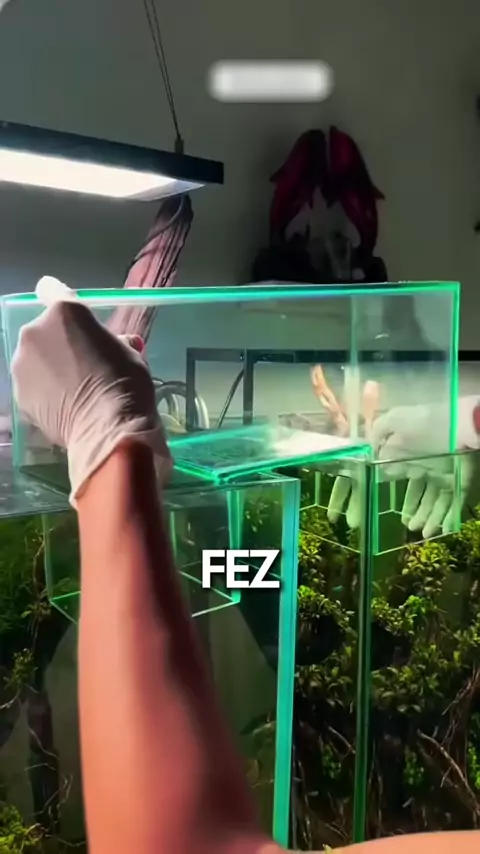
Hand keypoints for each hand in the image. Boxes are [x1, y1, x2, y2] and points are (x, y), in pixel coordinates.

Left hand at [11, 276, 170, 503]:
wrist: (108, 431)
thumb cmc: (126, 384)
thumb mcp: (130, 354)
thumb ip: (114, 341)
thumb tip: (117, 344)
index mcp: (66, 312)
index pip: (52, 289)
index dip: (60, 297)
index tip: (68, 314)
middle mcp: (36, 331)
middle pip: (44, 329)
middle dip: (59, 342)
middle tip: (82, 363)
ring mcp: (22, 363)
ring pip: (35, 357)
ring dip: (48, 366)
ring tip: (71, 388)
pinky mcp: (18, 393)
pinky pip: (32, 383)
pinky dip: (43, 390)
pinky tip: (63, 405)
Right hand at [327, 400, 478, 537]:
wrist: (453, 425)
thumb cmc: (421, 424)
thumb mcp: (393, 422)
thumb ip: (378, 433)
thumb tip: (370, 449)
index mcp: (415, 458)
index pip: (407, 481)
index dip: (404, 498)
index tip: (400, 513)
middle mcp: (431, 470)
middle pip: (423, 496)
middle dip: (415, 512)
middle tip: (408, 526)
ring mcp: (447, 478)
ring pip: (437, 503)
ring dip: (428, 519)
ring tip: (420, 531)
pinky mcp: (460, 484)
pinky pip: (453, 505)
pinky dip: (445, 519)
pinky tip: (435, 531)